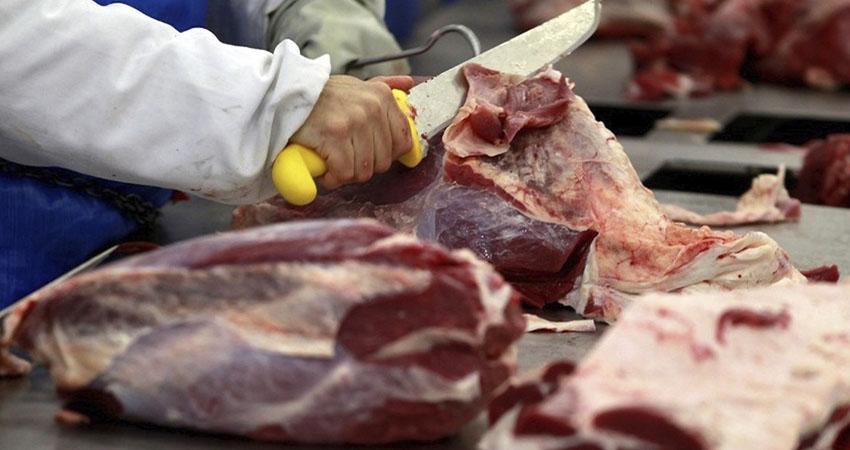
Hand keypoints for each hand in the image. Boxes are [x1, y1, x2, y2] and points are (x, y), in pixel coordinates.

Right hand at [289, 75, 412, 189]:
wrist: (284, 96)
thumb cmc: (321, 97)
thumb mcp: (355, 86)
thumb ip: (383, 86)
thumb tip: (408, 83)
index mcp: (382, 97)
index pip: (403, 141)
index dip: (387, 155)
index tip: (369, 154)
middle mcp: (372, 108)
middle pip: (383, 161)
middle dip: (364, 166)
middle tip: (345, 157)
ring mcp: (354, 122)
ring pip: (364, 171)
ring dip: (346, 173)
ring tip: (333, 160)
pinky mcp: (334, 136)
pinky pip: (344, 173)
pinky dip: (332, 178)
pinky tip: (324, 167)